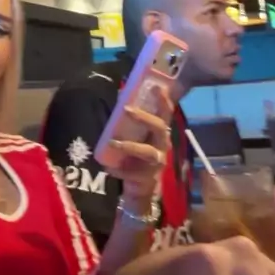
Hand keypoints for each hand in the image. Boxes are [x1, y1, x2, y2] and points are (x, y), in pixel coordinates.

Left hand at [108, 87, 172, 202]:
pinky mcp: (148, 177)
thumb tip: (119, 98)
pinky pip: (132, 172)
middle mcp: (162, 144)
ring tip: (112, 142)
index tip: (157, 87)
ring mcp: (158, 162)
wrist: (141, 186)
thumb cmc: (137, 156)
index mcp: (160, 133)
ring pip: (147, 151)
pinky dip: (119, 169)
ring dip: (129, 145)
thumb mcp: (136, 138)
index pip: (166, 114)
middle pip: (159, 127)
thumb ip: (131, 123)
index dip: (164, 101)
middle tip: (126, 109)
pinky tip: (108, 167)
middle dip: (144, 117)